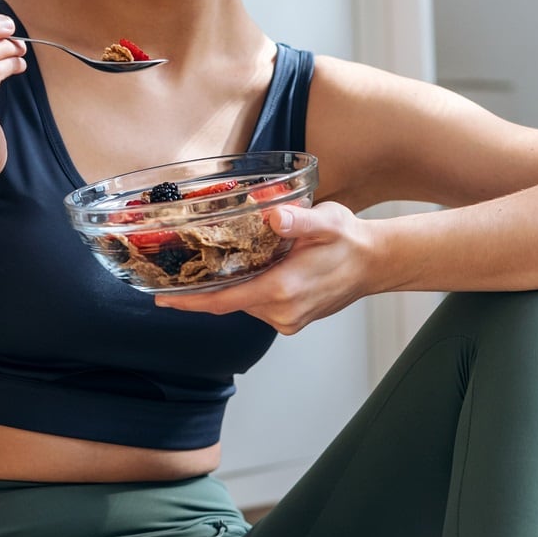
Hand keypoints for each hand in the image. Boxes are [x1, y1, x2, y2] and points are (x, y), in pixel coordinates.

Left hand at [152, 201, 379, 333]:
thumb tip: (275, 216)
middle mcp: (282, 311)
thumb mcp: (326, 221)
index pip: (223, 301)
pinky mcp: (291, 320)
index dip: (189, 302)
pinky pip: (258, 306)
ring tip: (219, 262)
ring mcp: (287, 320)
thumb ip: (299, 221)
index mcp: (282, 290)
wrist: (376, 263)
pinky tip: (249, 271)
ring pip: (243, 303)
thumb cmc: (349, 241)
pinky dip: (247, 291)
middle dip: (205, 287)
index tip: (161, 299)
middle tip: (180, 267)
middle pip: (228, 302)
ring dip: (230, 286)